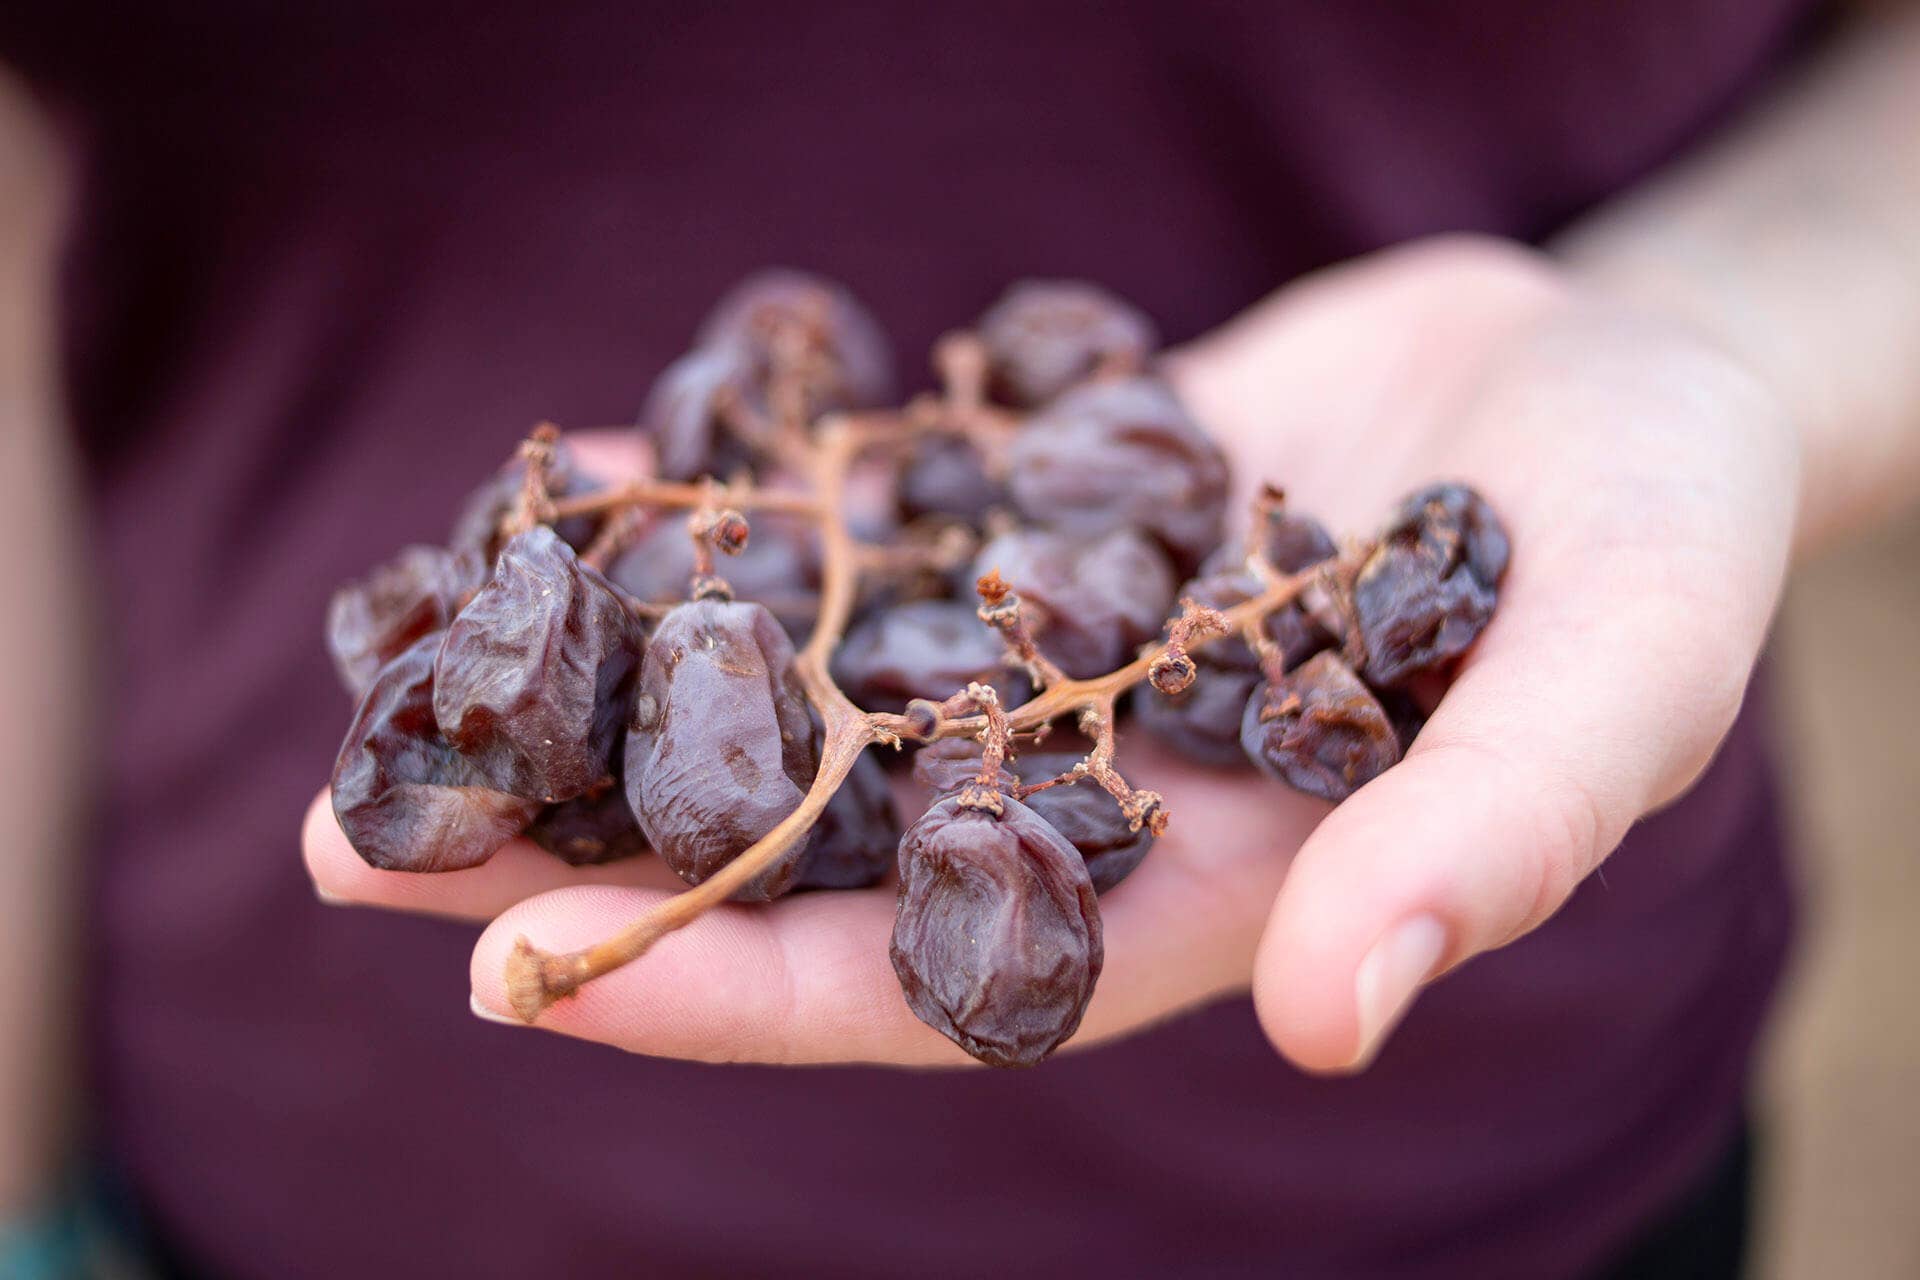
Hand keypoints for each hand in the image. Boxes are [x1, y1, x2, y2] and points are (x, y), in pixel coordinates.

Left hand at [303, 235, 1798, 1070]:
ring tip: (395, 662)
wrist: (1611, 374)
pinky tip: (569, 481)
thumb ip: (1492, 839)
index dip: (733, 989)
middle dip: (586, 848)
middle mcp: (1077, 785)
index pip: (930, 979)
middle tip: (346, 844)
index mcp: (1191, 888)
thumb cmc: (1654, 535)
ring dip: (603, 678)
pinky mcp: (1016, 519)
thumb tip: (1350, 1014)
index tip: (524, 976)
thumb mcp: (1617, 670)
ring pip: (783, 682)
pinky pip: (832, 528)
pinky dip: (713, 510)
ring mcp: (1032, 646)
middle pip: (800, 847)